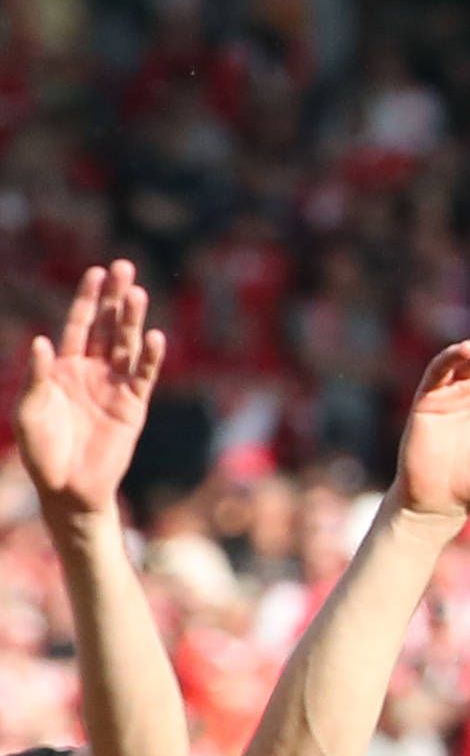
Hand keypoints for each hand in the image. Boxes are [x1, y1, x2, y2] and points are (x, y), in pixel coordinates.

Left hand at [15, 262, 163, 524]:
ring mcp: (115, 387)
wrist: (66, 487)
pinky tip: (153, 336)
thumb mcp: (30, 410)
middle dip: (115, 298)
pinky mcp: (133, 406)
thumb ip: (37, 376)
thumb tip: (42, 341)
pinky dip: (150, 357)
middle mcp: (93, 371)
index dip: (88, 299)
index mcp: (64, 368)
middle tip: (125, 267)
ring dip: (132, 320)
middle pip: (108, 326)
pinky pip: (143, 376)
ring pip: (127, 345)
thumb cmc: (41, 450)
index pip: (80, 325)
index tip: (97, 271)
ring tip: (137, 293)